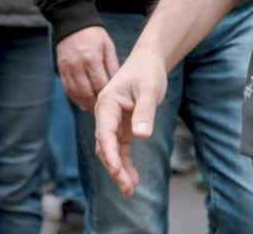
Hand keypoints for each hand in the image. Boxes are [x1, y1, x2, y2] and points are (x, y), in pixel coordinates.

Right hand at [57, 25, 118, 111]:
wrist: (72, 22)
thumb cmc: (94, 36)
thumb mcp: (108, 47)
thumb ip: (112, 66)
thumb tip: (118, 86)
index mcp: (92, 59)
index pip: (100, 85)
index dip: (107, 97)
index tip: (115, 105)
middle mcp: (78, 65)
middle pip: (87, 92)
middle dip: (96, 104)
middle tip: (106, 112)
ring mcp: (67, 67)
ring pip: (76, 92)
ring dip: (85, 103)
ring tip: (95, 110)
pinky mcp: (61, 69)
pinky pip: (67, 88)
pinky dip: (75, 98)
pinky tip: (82, 103)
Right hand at [94, 47, 168, 198]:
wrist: (148, 62)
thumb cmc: (147, 73)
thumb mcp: (149, 90)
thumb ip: (145, 112)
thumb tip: (141, 136)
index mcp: (107, 104)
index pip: (104, 132)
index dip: (109, 153)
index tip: (117, 171)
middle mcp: (106, 115)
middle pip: (104, 146)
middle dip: (114, 168)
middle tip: (127, 189)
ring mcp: (113, 122)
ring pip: (111, 151)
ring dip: (119, 170)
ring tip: (130, 191)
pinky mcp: (123, 127)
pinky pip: (120, 149)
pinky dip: (125, 163)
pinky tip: (133, 179)